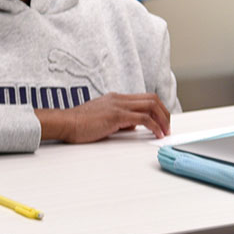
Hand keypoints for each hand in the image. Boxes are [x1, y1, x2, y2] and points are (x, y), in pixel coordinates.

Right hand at [36, 92, 170, 142]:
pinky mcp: (116, 116)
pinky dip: (154, 126)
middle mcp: (119, 99)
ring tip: (165, 132)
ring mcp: (118, 106)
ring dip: (163, 119)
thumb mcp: (103, 119)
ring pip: (151, 106)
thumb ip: (119, 120)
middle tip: (168, 127)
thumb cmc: (79, 124)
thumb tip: (132, 126)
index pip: (144, 98)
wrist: (66, 123)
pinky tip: (156, 134)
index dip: (158, 109)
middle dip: (165, 113)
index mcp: (116, 98)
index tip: (162, 121)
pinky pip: (143, 118)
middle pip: (152, 99)